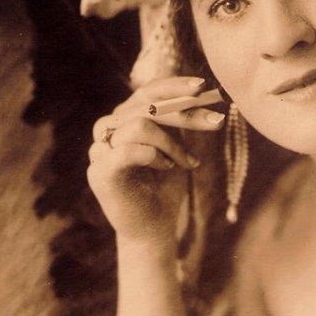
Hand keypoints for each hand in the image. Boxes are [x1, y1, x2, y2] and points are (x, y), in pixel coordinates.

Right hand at [87, 76, 224, 244]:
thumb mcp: (175, 147)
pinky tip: (167, 167)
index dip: (175, 86)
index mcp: (125, 119)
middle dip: (185, 113)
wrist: (154, 229)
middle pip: (147, 105)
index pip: (147, 92)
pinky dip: (154, 156)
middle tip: (215, 123)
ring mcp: (100, 150)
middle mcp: (108, 129)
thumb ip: (176, 121)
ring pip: (139, 124)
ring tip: (185, 162)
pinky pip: (128, 150)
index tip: (203, 86)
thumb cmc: (164, 187)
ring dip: (171, 143)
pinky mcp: (100, 172)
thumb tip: (198, 91)